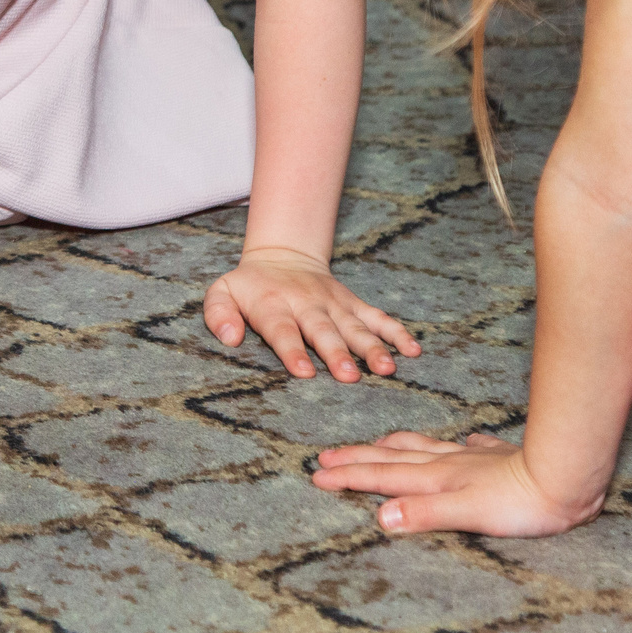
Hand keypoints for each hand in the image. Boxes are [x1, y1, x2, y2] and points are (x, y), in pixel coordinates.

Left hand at [203, 247, 419, 380]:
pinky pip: (377, 317)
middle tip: (350, 377)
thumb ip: (218, 314)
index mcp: (273, 305)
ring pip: (355, 326)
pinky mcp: (352, 303)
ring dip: (372, 347)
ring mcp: (334, 303)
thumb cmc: (250, 286)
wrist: (282, 255)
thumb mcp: (222, 292)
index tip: (305, 372)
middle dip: (337, 353)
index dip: (293, 351)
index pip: (283, 330)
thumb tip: (229, 338)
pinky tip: (413, 349)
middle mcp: (307, 304)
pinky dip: (396, 331)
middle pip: (323, 330)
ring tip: (387, 368)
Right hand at [310, 432, 596, 535]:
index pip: (383, 476)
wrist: (565, 476)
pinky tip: (463, 442)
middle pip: (393, 458)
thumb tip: (380, 516)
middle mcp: (448, 462)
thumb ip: (424, 514)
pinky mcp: (497, 459)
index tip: (318, 475)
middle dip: (357, 458)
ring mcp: (472, 458)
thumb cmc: (522, 503)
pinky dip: (455, 444)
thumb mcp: (467, 514)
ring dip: (393, 446)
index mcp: (437, 478)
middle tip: (327, 457)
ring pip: (422, 447)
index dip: (349, 477)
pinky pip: (467, 446)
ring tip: (375, 443)